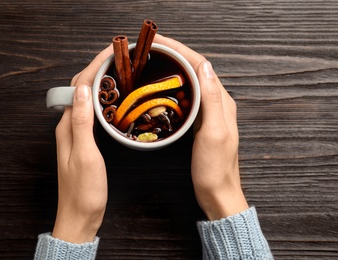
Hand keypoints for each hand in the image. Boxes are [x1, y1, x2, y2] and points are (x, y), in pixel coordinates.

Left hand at [51, 44, 112, 242]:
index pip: (78, 87)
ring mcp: (76, 135)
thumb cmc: (83, 191)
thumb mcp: (85, 155)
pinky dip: (102, 101)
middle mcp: (68, 127)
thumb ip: (82, 122)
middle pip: (79, 90)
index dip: (93, 67)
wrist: (79, 217)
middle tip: (117, 58)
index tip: (111, 53)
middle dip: (96, 69)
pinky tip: (113, 102)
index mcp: (67, 126)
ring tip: (117, 72)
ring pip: (86, 100)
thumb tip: (82, 90)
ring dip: (99, 83)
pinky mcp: (84, 143)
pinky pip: (91, 114)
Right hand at [154, 35, 247, 219]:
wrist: (217, 193)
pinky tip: (162, 88)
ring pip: (191, 81)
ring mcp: (209, 113)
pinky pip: (188, 97)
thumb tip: (204, 66)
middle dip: (175, 54)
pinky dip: (174, 86)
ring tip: (154, 61)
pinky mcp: (200, 122)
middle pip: (196, 70)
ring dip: (174, 67)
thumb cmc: (215, 168)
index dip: (180, 50)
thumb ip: (211, 99)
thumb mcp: (214, 133)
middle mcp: (217, 103)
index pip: (201, 66)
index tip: (160, 41)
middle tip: (152, 48)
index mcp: (222, 101)